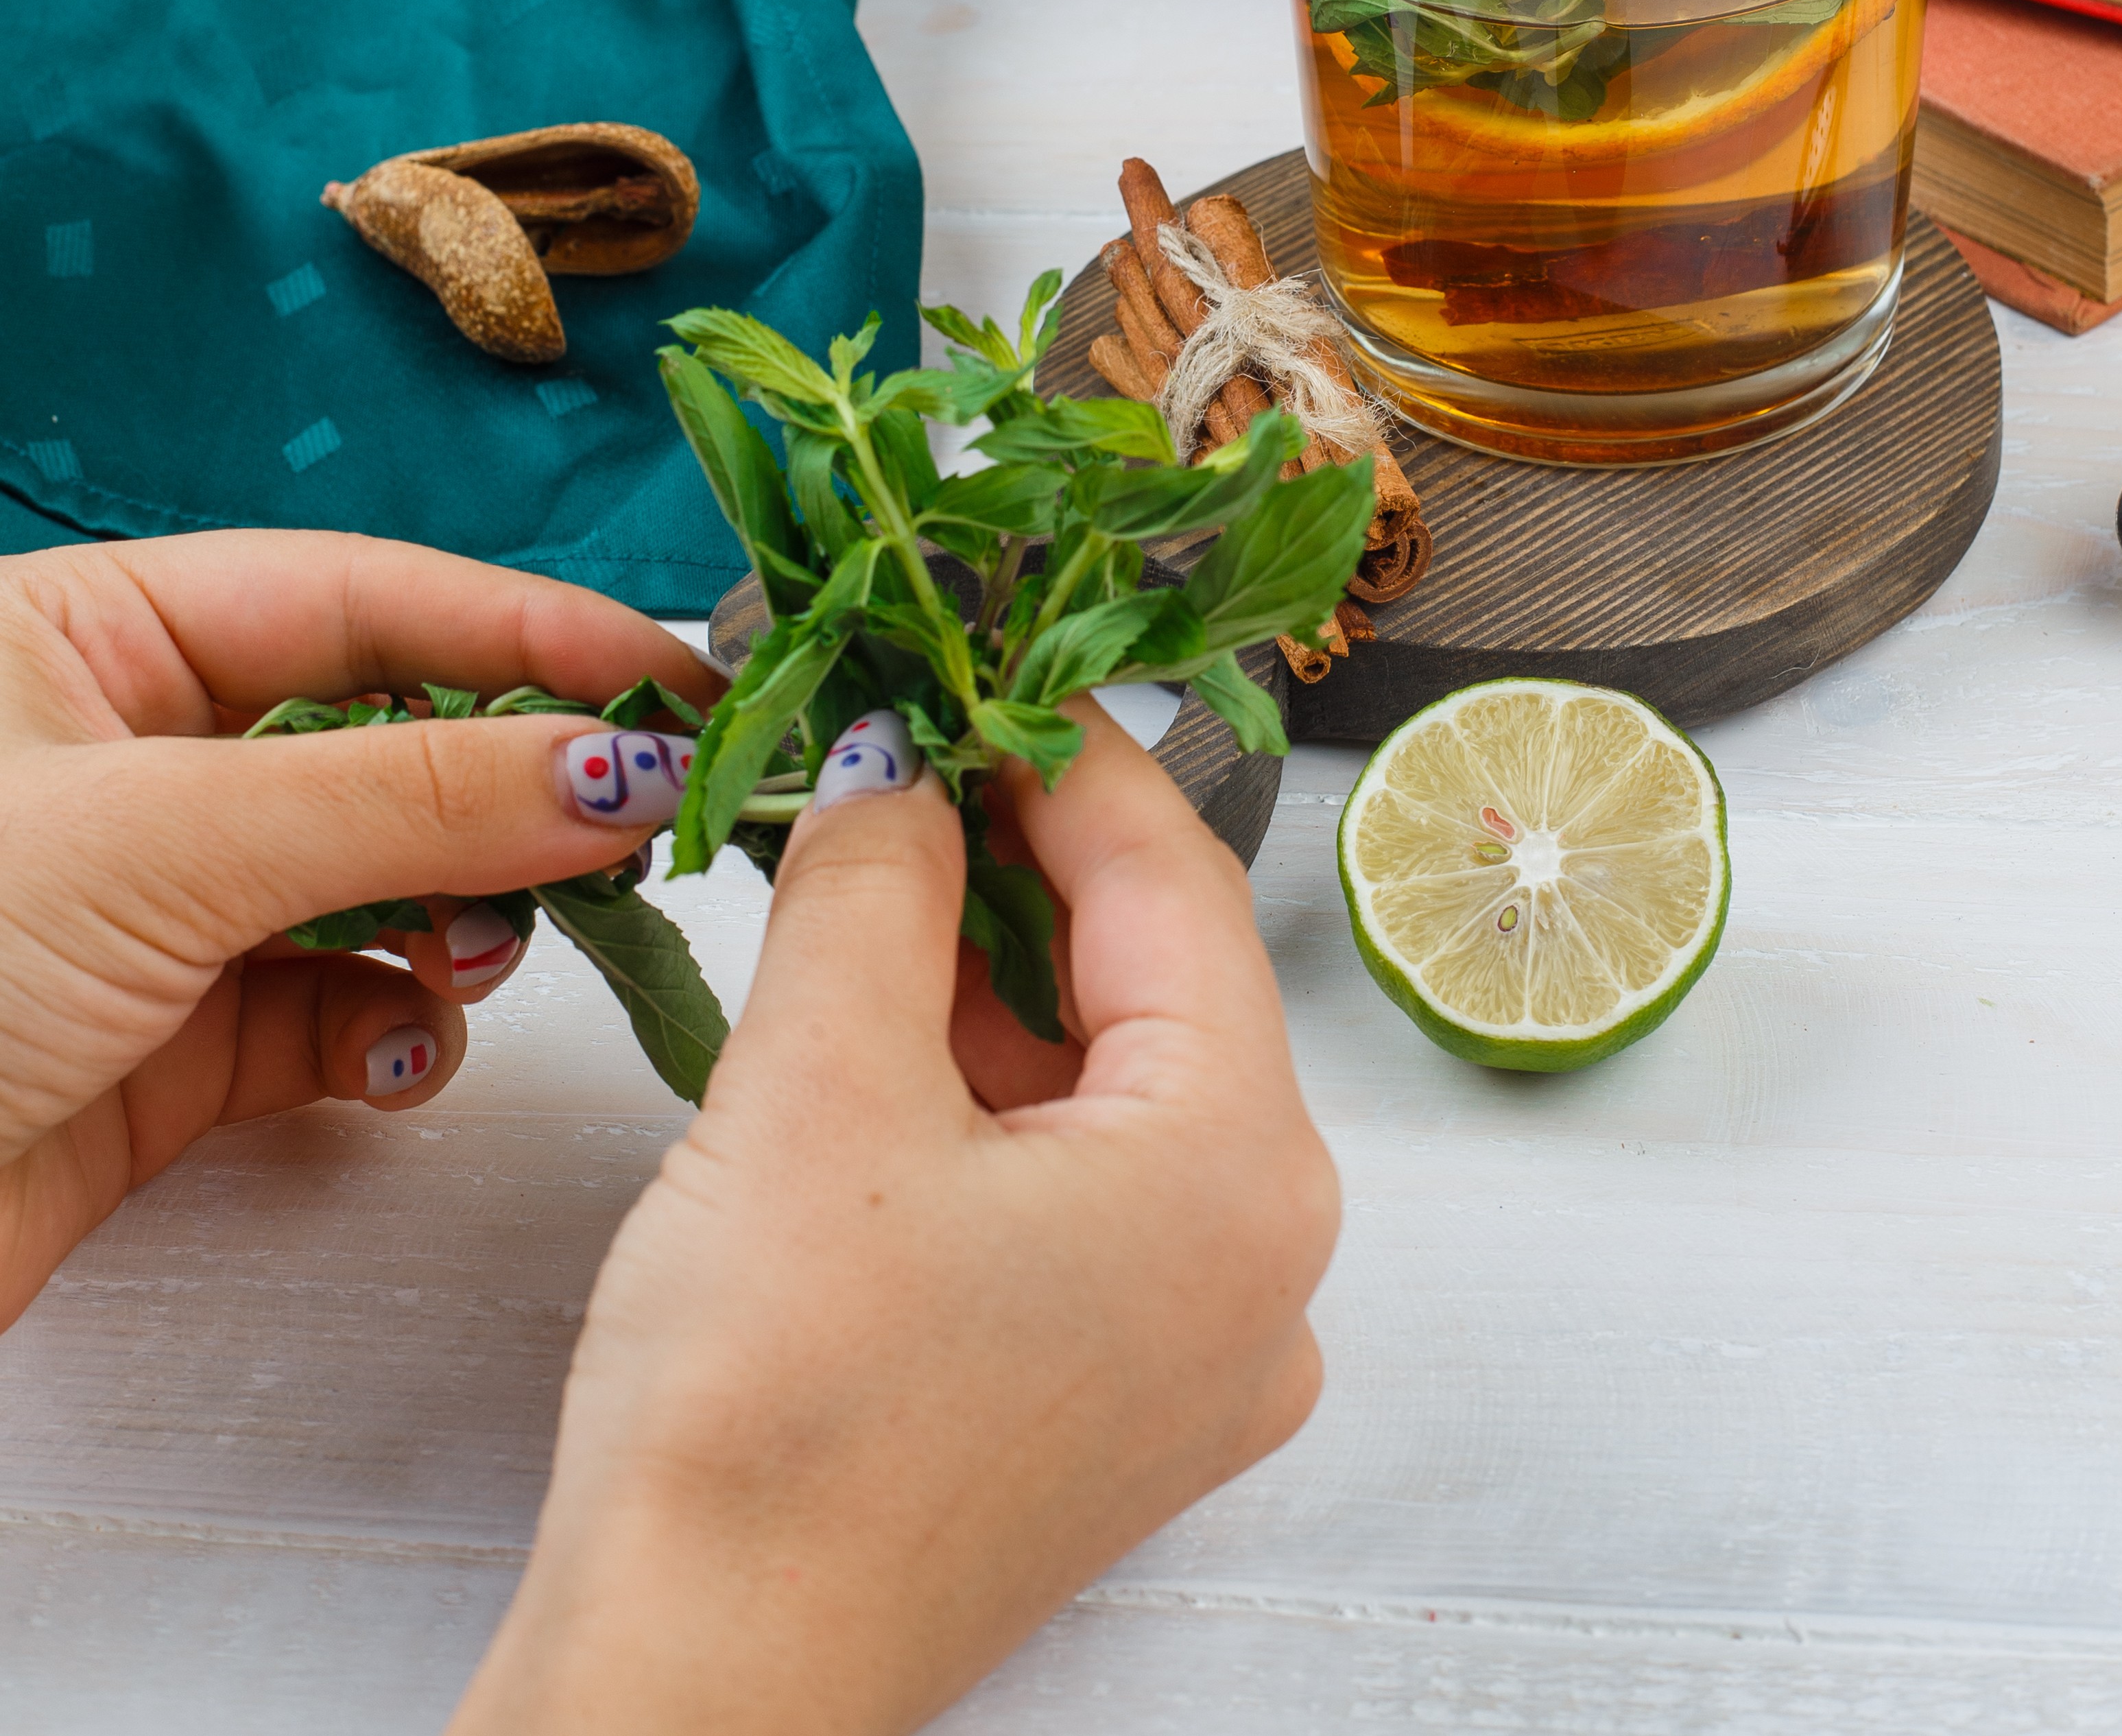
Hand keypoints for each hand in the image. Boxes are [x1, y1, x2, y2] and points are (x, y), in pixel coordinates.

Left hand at [0, 529, 707, 1328]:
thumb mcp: (163, 837)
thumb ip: (412, 794)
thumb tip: (622, 758)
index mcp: (88, 634)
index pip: (363, 595)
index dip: (531, 632)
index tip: (679, 675)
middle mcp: (125, 754)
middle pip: (388, 734)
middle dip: (511, 784)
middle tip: (634, 825)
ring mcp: (149, 905)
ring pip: (380, 878)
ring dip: (464, 913)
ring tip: (490, 949)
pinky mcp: (164, 1046)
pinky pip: (335, 1008)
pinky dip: (394, 1029)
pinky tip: (402, 1053)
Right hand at [455, 700, 1340, 1735]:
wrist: (692, 1694)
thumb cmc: (765, 1419)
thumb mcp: (817, 1082)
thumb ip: (876, 878)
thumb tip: (898, 755)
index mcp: (1244, 1174)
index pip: (1171, 881)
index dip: (1059, 749)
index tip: (971, 656)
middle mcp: (1263, 1267)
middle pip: (1148, 983)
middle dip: (1013, 860)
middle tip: (894, 749)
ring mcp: (1195, 1350)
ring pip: (1104, 1084)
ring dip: (983, 976)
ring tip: (857, 873)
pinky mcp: (1109, 1402)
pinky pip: (1075, 1187)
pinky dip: (981, 1095)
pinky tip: (871, 1028)